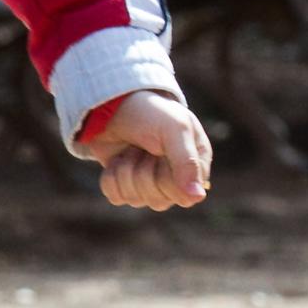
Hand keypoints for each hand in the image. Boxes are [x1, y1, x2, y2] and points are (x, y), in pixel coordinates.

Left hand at [75, 86, 213, 212]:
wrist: (112, 105)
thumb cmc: (150, 113)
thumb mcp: (174, 129)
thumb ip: (187, 162)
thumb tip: (196, 198)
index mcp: (195, 165)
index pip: (184, 196)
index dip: (167, 179)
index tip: (161, 155)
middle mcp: (176, 179)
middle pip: (159, 201)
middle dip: (143, 172)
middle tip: (143, 149)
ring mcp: (149, 184)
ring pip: (136, 200)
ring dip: (126, 172)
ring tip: (130, 150)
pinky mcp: (125, 185)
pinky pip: (116, 197)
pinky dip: (110, 178)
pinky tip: (116, 160)